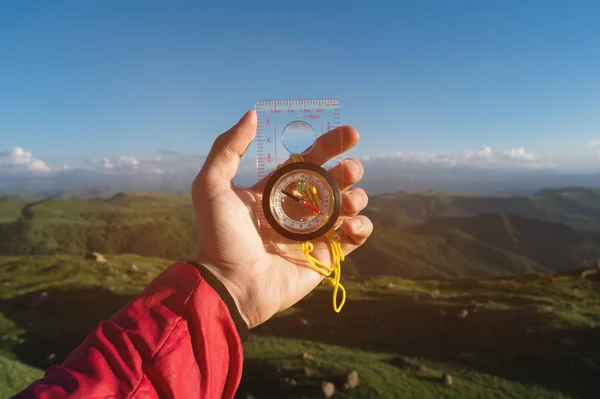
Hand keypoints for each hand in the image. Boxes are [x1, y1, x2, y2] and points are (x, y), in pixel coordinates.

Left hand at [191, 110, 371, 327]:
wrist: (230, 283)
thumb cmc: (219, 236)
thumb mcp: (212, 185)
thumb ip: (228, 147)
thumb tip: (253, 114)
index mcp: (277, 189)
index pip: (311, 160)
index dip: (332, 144)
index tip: (352, 134)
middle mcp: (299, 207)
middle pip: (336, 180)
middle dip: (349, 170)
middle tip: (349, 170)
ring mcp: (314, 232)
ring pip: (351, 205)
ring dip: (357, 197)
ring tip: (347, 202)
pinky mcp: (326, 256)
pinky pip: (356, 236)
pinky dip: (362, 227)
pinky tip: (350, 224)